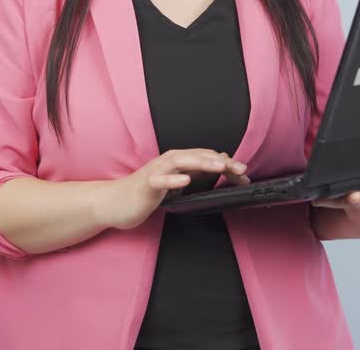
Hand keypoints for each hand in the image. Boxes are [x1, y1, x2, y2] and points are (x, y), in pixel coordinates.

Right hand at [96, 149, 250, 229]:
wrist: (114, 203)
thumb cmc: (145, 194)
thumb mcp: (175, 185)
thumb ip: (193, 177)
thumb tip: (219, 172)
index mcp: (178, 162)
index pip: (206, 158)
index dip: (227, 165)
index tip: (244, 175)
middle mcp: (168, 162)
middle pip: (198, 156)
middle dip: (222, 162)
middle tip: (242, 169)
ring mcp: (156, 172)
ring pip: (181, 161)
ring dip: (201, 163)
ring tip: (219, 167)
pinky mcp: (145, 185)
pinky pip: (159, 180)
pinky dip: (173, 179)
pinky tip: (185, 181)